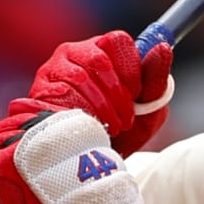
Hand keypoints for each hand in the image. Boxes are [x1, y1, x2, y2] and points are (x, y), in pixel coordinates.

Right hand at [21, 31, 174, 157]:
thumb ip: (156, 80)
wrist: (92, 163)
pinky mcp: (42, 89)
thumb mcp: (147, 109)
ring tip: (111, 126)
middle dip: (118, 94)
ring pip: (81, 77)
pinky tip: (90, 125)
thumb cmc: (120, 131)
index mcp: (104, 51)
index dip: (131, 69)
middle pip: (100, 58)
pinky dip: (84, 114)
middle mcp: (76, 53)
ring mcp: (55, 69)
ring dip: (103, 108)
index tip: (136, 94)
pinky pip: (64, 94)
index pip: (118, 41)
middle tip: (125, 118)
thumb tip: (162, 48)